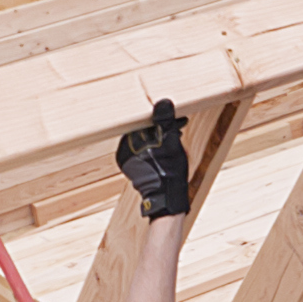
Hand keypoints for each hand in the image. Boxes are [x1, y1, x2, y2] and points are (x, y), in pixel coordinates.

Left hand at [114, 96, 194, 218]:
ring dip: (161, 137)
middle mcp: (124, 151)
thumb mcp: (170, 143)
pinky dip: (157, 147)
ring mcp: (127, 161)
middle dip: (162, 127)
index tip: (175, 118)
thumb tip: (162, 102)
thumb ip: (165, 121)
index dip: (161, 118)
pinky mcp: (134, 167)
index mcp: (128, 143)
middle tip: (178, 125)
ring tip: (177, 136)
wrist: (168, 199)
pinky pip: (145, 150)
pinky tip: (169, 148)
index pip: (144, 122)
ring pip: (146, 140)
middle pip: (145, 130)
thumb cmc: (169, 173)